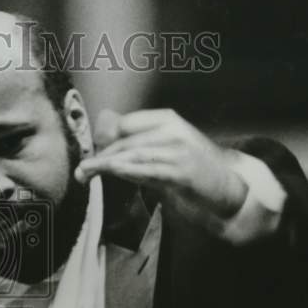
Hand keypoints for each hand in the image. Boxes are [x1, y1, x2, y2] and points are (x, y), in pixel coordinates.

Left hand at [75, 108, 248, 230]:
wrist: (227, 188)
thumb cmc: (191, 169)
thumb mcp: (162, 149)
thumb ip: (135, 140)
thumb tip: (103, 124)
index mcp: (166, 119)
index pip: (125, 124)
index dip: (103, 138)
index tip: (89, 154)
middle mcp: (172, 130)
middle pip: (126, 140)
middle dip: (100, 155)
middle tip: (81, 170)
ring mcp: (179, 150)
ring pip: (133, 154)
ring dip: (105, 165)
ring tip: (85, 173)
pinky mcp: (183, 171)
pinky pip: (149, 169)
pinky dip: (128, 170)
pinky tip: (112, 171)